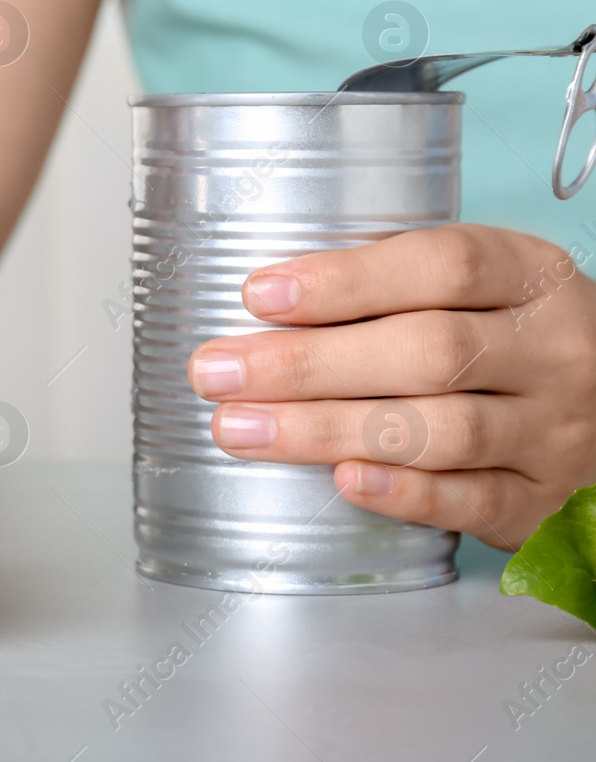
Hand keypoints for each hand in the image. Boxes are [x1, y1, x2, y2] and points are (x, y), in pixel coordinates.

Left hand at [190, 224, 595, 549]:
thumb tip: (263, 303)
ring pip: (441, 431)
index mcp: (534, 279)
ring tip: (239, 427)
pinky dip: (403, 494)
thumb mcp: (480, 291)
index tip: (259, 294)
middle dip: (307, 364)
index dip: (347, 280)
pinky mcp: (542, 503)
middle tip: (215, 372)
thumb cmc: (509, 339)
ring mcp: (554, 432)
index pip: (445, 267)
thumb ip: (394, 288)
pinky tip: (341, 481)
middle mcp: (554, 353)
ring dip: (326, 429)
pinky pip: (472, 501)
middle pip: (429, 352)